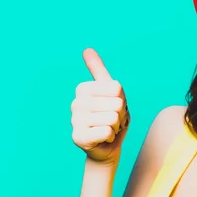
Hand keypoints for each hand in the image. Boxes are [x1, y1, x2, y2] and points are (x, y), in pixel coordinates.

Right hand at [70, 48, 129, 162]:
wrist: (107, 146)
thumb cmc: (110, 116)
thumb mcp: (110, 91)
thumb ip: (99, 71)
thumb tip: (87, 49)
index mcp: (83, 89)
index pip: (117, 88)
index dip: (122, 100)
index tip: (113, 106)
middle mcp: (76, 103)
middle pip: (117, 103)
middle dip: (120, 115)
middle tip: (112, 121)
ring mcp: (75, 121)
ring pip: (113, 118)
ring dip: (116, 127)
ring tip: (108, 129)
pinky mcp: (78, 137)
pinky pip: (107, 131)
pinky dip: (111, 137)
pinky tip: (102, 138)